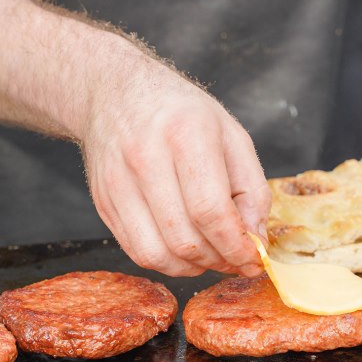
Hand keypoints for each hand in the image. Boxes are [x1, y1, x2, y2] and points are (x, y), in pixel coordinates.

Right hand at [80, 43, 270, 276]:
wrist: (115, 93)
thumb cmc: (181, 114)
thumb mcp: (231, 136)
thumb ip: (252, 190)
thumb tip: (257, 240)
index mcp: (184, 134)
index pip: (210, 210)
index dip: (236, 246)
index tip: (254, 259)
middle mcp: (145, 158)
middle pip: (184, 238)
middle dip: (218, 260)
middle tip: (236, 259)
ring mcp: (118, 183)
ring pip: (157, 254)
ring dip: (193, 268)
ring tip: (212, 256)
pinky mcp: (104, 203)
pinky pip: (137, 251)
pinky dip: (167, 262)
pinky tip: (185, 250)